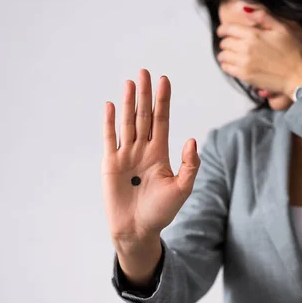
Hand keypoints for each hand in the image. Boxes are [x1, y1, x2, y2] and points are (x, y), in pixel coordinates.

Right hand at [102, 69, 200, 251]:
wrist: (137, 230)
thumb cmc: (161, 212)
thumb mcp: (181, 189)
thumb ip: (189, 165)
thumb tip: (192, 140)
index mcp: (160, 153)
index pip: (162, 120)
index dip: (163, 100)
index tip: (165, 80)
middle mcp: (143, 149)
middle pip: (144, 116)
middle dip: (146, 94)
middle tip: (145, 72)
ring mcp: (125, 155)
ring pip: (128, 123)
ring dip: (129, 103)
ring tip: (130, 82)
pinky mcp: (110, 164)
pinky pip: (109, 139)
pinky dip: (110, 122)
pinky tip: (112, 105)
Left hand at [216, 10, 301, 97]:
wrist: (298, 76)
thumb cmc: (293, 53)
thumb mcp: (282, 29)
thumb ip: (264, 17)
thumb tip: (247, 8)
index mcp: (254, 35)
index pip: (228, 29)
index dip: (223, 29)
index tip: (222, 31)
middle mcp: (246, 48)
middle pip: (225, 42)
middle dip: (226, 41)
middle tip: (231, 43)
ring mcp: (244, 63)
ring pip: (223, 56)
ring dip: (225, 54)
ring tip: (231, 54)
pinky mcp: (245, 76)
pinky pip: (226, 68)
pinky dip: (227, 65)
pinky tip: (234, 64)